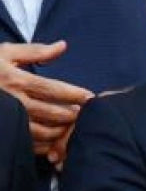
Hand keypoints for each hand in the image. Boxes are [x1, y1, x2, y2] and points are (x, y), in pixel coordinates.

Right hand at [0, 41, 93, 159]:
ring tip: (72, 127)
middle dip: (72, 115)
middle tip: (87, 115)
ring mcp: (8, 120)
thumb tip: (62, 46)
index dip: (75, 94)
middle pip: (52, 113)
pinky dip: (44, 144)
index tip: (90, 97)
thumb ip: (35, 51)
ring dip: (61, 131)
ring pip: (43, 131)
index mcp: (16, 80)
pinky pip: (28, 143)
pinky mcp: (5, 132)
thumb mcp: (5, 52)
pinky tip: (53, 141)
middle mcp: (14, 102)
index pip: (54, 89)